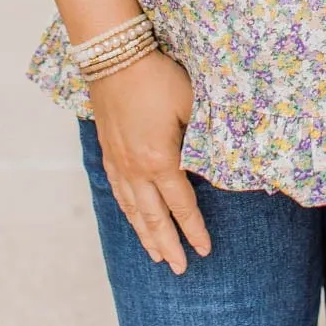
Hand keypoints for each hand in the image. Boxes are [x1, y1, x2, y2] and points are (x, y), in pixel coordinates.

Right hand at [88, 49, 211, 274]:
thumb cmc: (158, 78)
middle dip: (168, 245)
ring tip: (155, 256)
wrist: (115, 57)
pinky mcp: (108, 151)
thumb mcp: (191, 104)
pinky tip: (132, 217)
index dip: (194, 229)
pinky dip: (127, 212)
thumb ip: (203, 137)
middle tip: (180, 268)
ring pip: (133, 209)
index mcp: (160, 160)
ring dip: (146, 235)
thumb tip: (216, 162)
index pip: (182, 205)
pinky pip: (118, 192)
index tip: (205, 250)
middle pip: (155, 217)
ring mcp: (119, 162)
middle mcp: (136, 169)